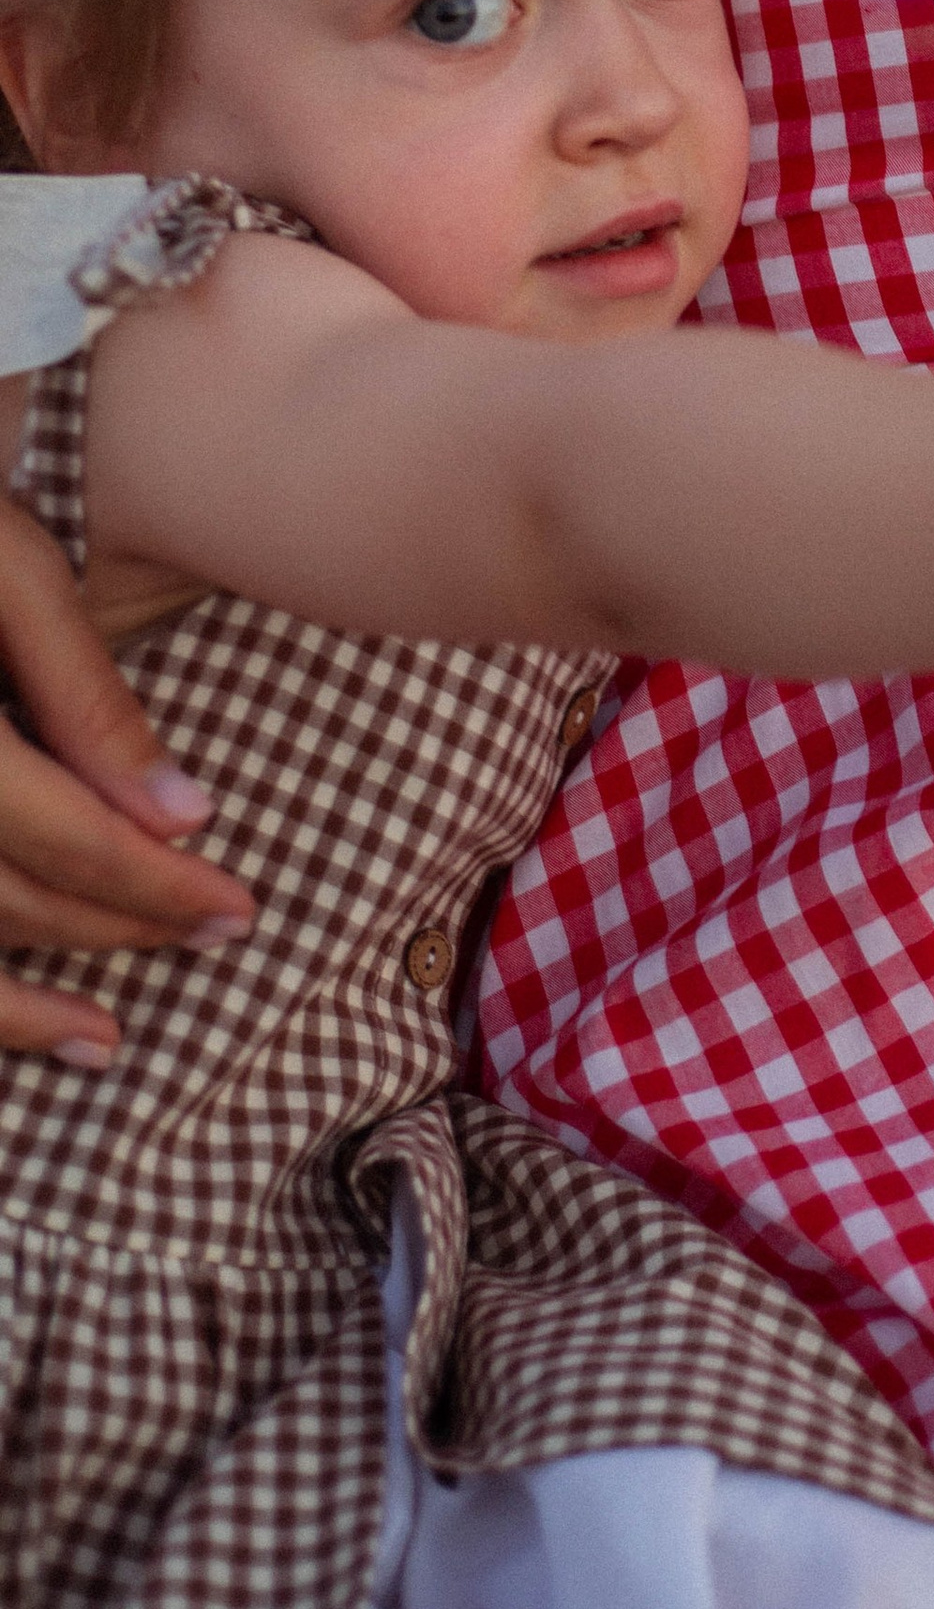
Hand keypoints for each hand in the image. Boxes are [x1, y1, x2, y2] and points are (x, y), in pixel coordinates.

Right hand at [0, 493, 255, 1062]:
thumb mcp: (12, 570)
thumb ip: (86, 695)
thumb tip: (183, 815)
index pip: (58, 830)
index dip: (150, 879)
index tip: (236, 904)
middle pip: (2, 894)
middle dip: (111, 928)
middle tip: (216, 934)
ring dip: (12, 1007)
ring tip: (105, 1038)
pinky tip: (21, 1019)